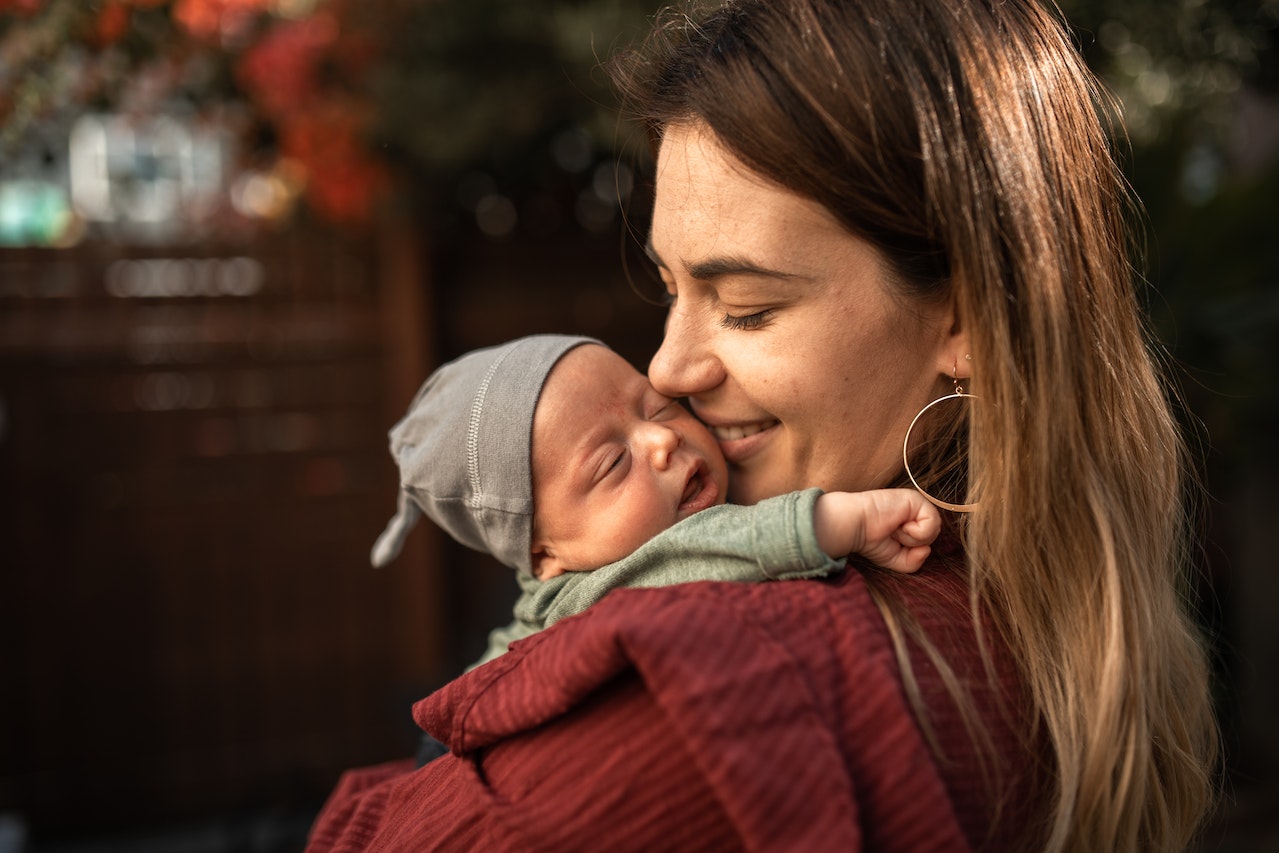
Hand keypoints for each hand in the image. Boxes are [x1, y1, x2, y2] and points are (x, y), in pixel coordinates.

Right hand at [813, 488, 942, 573]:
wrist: (854, 526)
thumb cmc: (869, 540)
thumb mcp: (896, 559)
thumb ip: (915, 561)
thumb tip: (927, 549)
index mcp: (910, 520)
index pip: (927, 540)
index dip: (913, 549)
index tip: (892, 541)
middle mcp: (914, 511)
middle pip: (932, 537)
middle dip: (913, 544)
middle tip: (892, 535)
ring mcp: (916, 503)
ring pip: (934, 531)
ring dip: (912, 538)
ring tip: (894, 529)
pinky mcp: (916, 499)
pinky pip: (931, 523)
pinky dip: (915, 532)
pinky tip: (899, 525)